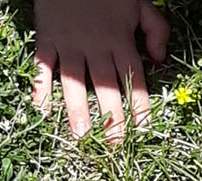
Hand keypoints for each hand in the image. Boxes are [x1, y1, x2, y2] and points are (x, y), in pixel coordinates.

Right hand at [31, 0, 168, 141]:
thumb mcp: (141, 4)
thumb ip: (157, 30)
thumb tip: (160, 60)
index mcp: (120, 39)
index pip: (133, 77)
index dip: (139, 103)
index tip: (143, 128)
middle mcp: (96, 46)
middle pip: (106, 85)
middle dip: (112, 116)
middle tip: (115, 145)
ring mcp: (69, 44)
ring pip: (74, 81)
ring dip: (77, 109)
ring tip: (81, 136)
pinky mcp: (47, 39)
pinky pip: (43, 67)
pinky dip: (41, 88)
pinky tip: (41, 111)